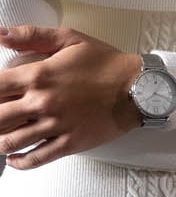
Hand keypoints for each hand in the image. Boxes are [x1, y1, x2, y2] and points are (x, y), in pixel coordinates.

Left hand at [0, 25, 140, 167]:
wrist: (139, 89)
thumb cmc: (106, 64)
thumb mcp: (70, 38)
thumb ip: (31, 35)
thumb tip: (0, 34)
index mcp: (38, 75)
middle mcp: (43, 102)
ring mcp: (56, 126)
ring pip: (12, 142)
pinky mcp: (70, 143)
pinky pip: (37, 158)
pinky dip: (20, 162)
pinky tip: (13, 159)